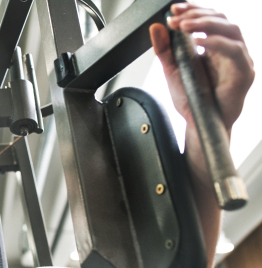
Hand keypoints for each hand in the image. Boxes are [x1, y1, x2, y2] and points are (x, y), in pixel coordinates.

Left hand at [150, 2, 254, 131]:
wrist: (199, 124)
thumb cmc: (192, 99)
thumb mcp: (172, 71)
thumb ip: (164, 50)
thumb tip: (157, 27)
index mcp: (216, 46)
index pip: (209, 18)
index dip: (194, 9)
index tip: (174, 9)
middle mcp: (230, 49)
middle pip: (221, 19)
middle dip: (197, 15)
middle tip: (176, 19)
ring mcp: (239, 60)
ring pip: (231, 30)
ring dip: (206, 24)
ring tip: (184, 26)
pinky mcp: (243, 73)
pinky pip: (235, 52)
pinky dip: (217, 43)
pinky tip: (200, 42)